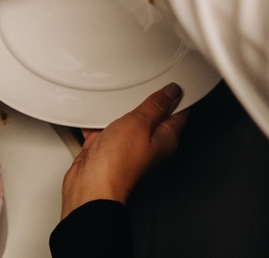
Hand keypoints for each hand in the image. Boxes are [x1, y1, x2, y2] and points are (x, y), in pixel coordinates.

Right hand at [61, 83, 187, 219]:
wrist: (90, 186)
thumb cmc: (118, 164)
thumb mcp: (140, 123)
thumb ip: (156, 106)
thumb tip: (173, 92)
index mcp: (166, 139)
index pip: (179, 112)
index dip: (176, 95)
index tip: (171, 82)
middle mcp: (149, 145)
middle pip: (151, 115)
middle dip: (144, 99)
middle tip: (140, 86)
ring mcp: (127, 147)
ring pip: (126, 121)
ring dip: (118, 110)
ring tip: (113, 100)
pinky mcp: (107, 149)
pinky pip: (104, 128)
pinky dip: (97, 122)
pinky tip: (93, 116)